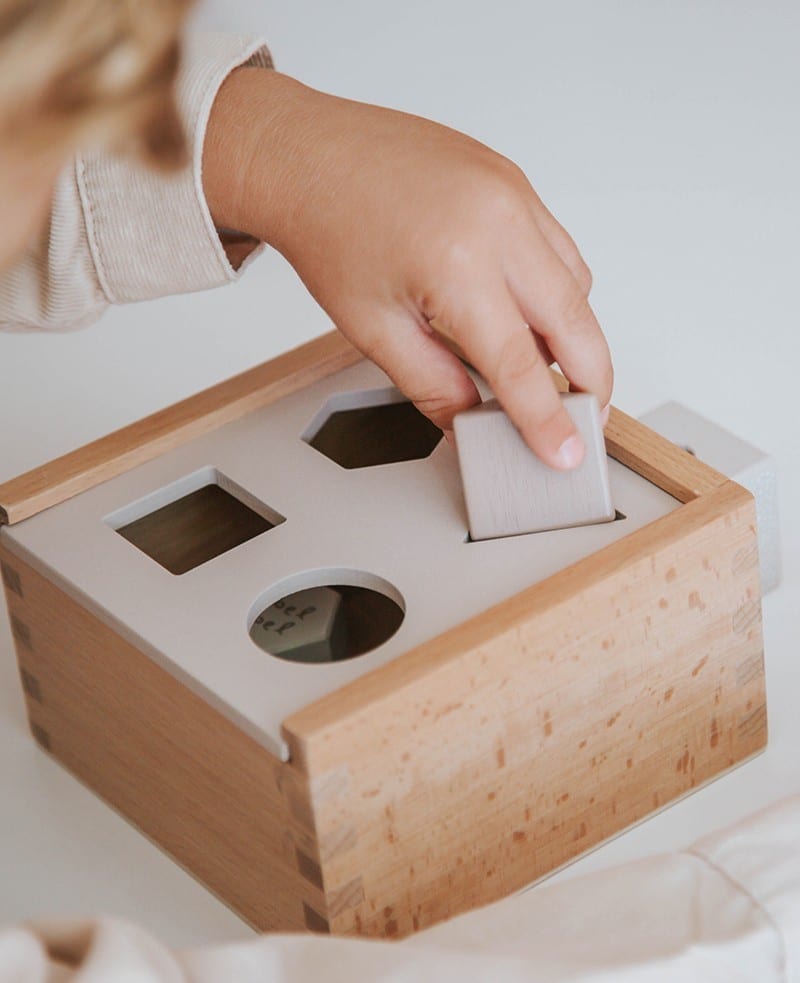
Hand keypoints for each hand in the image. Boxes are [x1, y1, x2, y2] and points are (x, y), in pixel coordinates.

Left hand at [203, 69, 611, 468]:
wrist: (307, 155)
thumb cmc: (328, 232)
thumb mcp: (373, 330)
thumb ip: (433, 387)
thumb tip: (471, 426)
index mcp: (456, 265)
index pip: (520, 363)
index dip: (546, 418)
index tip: (564, 453)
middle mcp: (498, 221)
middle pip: (575, 321)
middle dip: (591, 380)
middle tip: (585, 417)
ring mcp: (512, 193)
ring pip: (576, 282)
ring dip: (575, 334)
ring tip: (547, 370)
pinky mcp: (513, 181)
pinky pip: (557, 246)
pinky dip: (556, 289)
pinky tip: (527, 313)